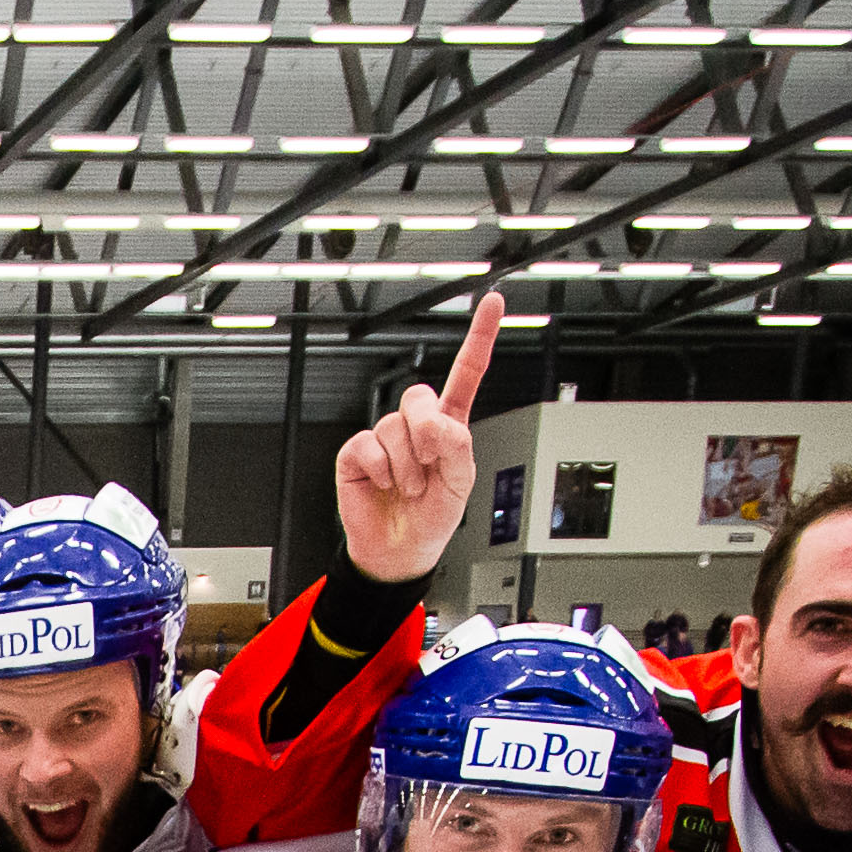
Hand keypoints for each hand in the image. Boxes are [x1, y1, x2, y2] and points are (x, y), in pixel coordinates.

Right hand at [332, 290, 503, 587]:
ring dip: (406, 465)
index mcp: (449, 425)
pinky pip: (367, 444)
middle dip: (425, 433)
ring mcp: (386, 437)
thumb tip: (434, 422)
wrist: (399, 549)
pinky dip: (379, 468)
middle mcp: (416, 425)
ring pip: (394, 426)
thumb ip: (457, 445)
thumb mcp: (462, 483)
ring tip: (408, 487)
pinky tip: (383, 483)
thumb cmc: (433, 516)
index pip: (466, 373)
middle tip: (428, 466)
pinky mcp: (357, 453)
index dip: (479, 337)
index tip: (494, 301)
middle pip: (418, 396)